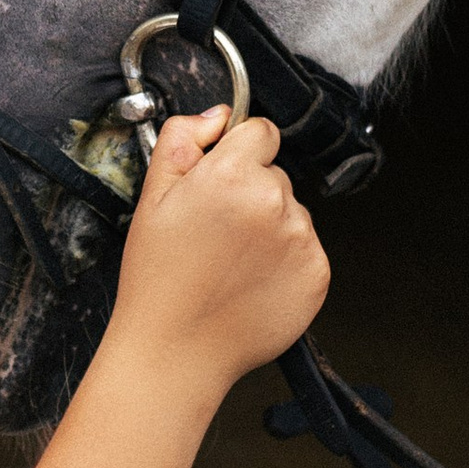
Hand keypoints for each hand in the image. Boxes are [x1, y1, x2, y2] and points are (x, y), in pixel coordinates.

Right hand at [105, 105, 329, 400]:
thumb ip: (182, 140)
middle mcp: (273, 201)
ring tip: (230, 264)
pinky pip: (305, 248)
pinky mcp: (317, 272)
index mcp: (230, 175)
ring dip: (269, 228)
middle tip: (215, 234)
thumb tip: (217, 116)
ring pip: (291, 212)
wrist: (176, 351)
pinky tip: (250, 281)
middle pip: (274, 175)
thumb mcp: (151, 198)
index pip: (260, 132)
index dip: (238, 153)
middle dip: (250, 194)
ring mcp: (300, 238)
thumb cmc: (158, 280)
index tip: (221, 180)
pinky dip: (284, 261)